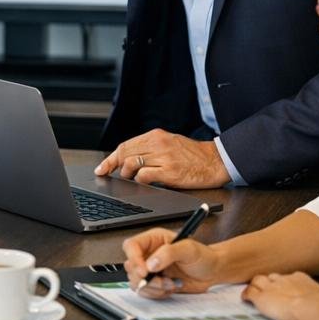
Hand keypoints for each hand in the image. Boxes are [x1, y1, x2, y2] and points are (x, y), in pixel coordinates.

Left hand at [96, 129, 230, 188]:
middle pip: (124, 154)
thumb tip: (126, 159)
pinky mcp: (170, 172)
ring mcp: (164, 157)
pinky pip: (144, 177)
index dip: (110, 159)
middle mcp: (158, 144)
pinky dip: (140, 182)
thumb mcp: (169, 144)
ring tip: (134, 179)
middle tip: (113, 176)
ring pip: (131, 164)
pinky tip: (145, 183)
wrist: (216, 161)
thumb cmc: (192, 155)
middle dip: (114, 167)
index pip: (125, 146)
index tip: (101, 169)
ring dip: (128, 175)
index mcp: (156, 136)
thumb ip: (149, 148)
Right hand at [121, 227, 225, 297]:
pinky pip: (145, 292)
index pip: (131, 246)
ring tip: (171, 284)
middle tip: (163, 281)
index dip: (134, 259)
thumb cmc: (203, 256)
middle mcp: (149, 254)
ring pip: (136, 282)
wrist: (213, 272)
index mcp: (153, 240)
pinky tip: (171, 288)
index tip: (145, 271)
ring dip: (153, 287)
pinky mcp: (155, 283)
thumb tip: (151, 263)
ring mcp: (151, 270)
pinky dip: (157, 294)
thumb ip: (168, 253)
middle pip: (131, 267)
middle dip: (146, 278)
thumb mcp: (189, 249)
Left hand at [241, 271, 318, 319]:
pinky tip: (244, 298)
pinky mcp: (261, 297)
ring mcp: (271, 287)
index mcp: (300, 279)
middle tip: (267, 287)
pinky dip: (246, 295)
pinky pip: (249, 293)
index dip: (285, 282)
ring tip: (253, 290)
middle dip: (269, 282)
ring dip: (256, 286)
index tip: (285, 287)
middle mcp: (284, 280)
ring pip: (258, 281)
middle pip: (272, 277)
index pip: (290, 277)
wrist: (310, 308)